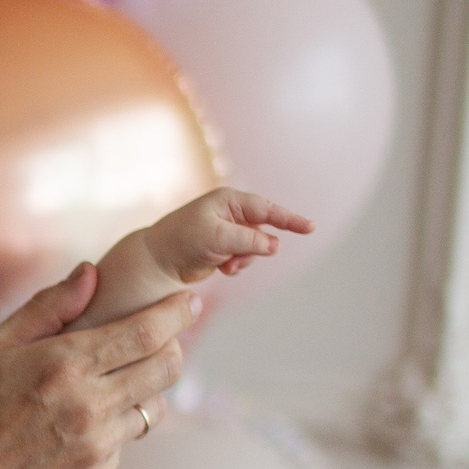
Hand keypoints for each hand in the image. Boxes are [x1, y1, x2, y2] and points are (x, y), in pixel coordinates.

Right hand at [0, 265, 190, 468]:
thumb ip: (47, 308)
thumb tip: (90, 275)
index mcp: (65, 365)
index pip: (146, 332)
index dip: (174, 314)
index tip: (185, 304)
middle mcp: (90, 406)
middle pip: (165, 368)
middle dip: (172, 347)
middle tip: (160, 341)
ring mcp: (98, 446)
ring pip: (152, 409)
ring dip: (142, 392)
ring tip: (111, 388)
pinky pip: (122, 445)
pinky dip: (110, 431)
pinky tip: (73, 432)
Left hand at [146, 186, 313, 282]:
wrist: (158, 261)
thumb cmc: (182, 241)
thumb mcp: (218, 238)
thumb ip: (249, 240)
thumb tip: (275, 245)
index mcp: (229, 200)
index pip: (267, 209)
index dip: (289, 219)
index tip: (310, 227)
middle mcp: (231, 213)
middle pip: (263, 231)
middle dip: (255, 247)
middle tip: (235, 257)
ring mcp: (229, 231)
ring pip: (256, 248)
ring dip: (245, 260)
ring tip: (225, 264)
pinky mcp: (226, 248)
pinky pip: (245, 258)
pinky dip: (238, 266)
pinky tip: (222, 268)